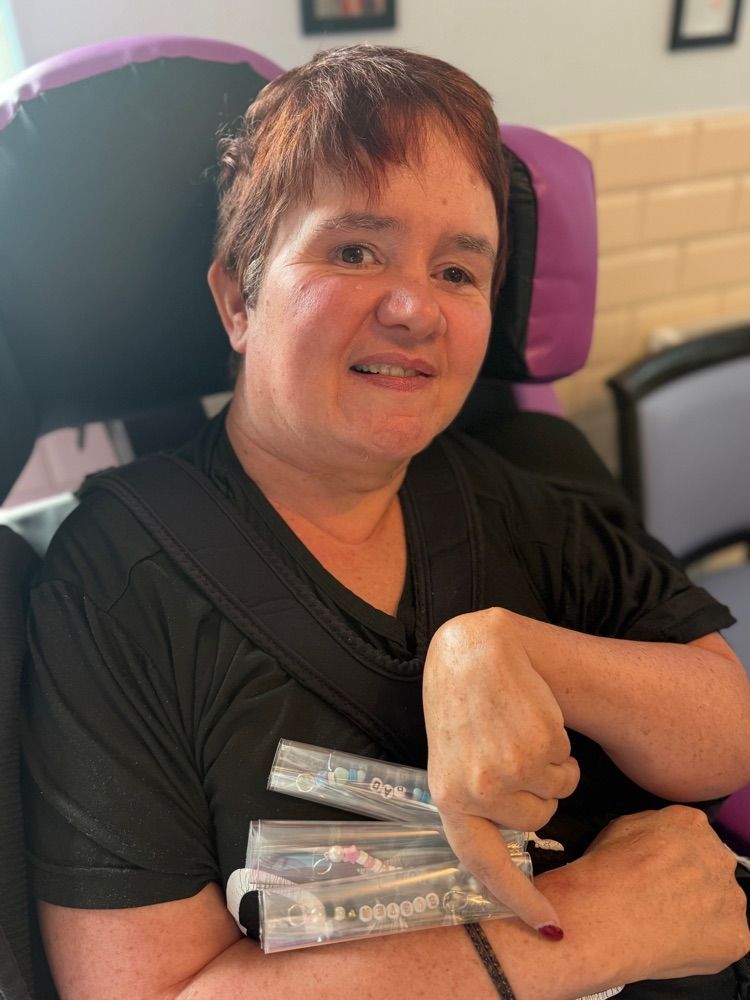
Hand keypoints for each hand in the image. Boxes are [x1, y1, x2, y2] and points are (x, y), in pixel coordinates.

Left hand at [423, 608, 578, 933]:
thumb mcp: (451, 758)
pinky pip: (568, 766)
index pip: (483, 865)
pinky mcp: (539, 745)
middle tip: (510, 752)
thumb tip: (503, 854)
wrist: (474, 650)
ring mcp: (510, 769)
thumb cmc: (461, 704)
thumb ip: (472, 803)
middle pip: (535, 821)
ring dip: (549, 769)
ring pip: (557, 794)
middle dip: (535, 793)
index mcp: (448, 798)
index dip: (518, 899)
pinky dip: (559, 748)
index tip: (550, 926)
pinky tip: (532, 718)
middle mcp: (478, 790)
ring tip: (517, 732)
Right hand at [582, 806, 749, 980]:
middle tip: (664, 899)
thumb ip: (655, 826)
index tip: (661, 872)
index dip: (676, 858)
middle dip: (694, 883)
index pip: (693, 838)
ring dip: (703, 912)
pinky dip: (705, 942)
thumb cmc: (607, 870)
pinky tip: (677, 941)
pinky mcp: (737, 935)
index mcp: (692, 824)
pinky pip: (725, 938)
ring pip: (722, 904)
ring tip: (668, 923)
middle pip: (712, 869)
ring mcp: (732, 897)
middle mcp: (720, 856)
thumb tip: (663, 839)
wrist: (609, 916)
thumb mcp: (623, 826)